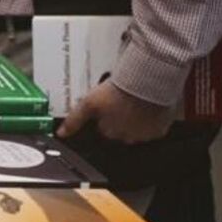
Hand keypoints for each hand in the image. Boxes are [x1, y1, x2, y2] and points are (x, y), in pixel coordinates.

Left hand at [57, 81, 174, 143]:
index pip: (104, 131)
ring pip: (138, 131)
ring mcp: (146, 135)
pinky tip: (148, 107)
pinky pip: (156, 127)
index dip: (104, 118)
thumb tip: (61, 133)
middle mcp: (128, 138)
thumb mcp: (89, 103)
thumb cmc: (118, 92)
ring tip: (134, 103)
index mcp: (111, 133)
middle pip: (121, 132)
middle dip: (119, 120)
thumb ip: (74, 120)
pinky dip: (152, 119)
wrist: (144, 82)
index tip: (107, 107)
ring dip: (136, 120)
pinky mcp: (161, 129)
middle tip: (120, 103)